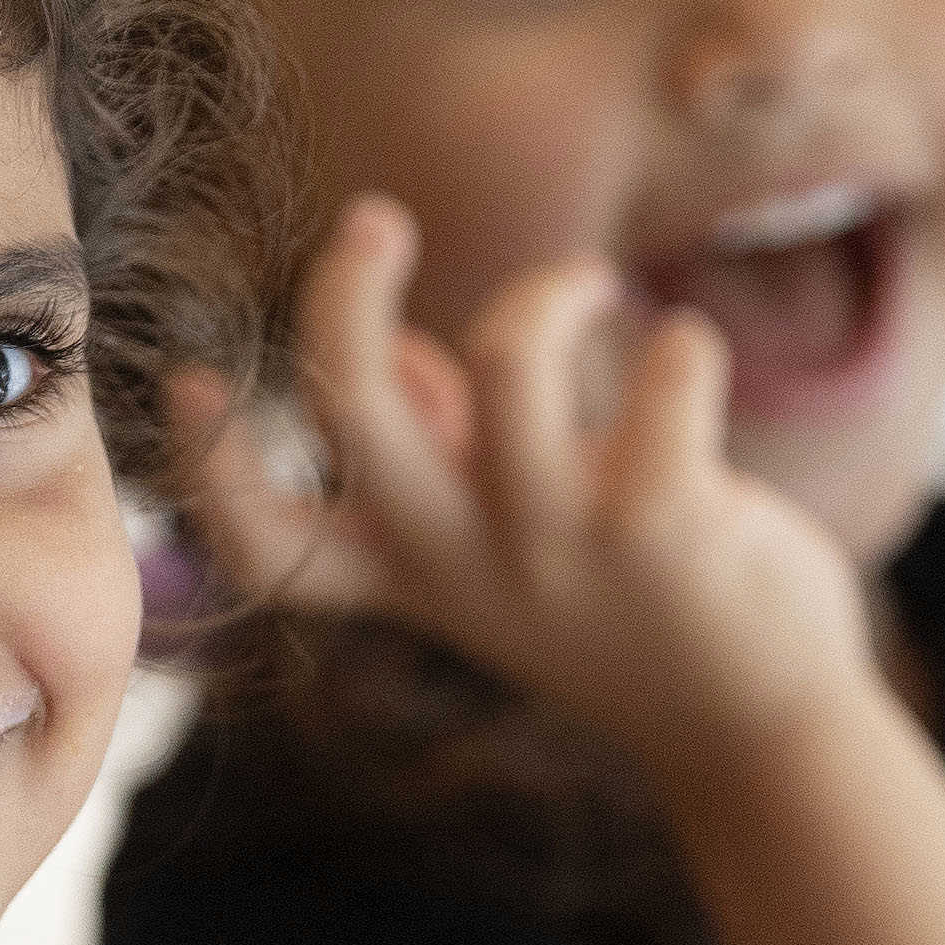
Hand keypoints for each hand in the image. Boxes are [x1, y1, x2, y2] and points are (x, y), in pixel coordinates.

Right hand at [175, 195, 876, 775]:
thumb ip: (445, 458)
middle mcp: (467, 559)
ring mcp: (558, 542)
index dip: (208, 467)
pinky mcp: (661, 523)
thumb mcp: (505, 549)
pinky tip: (691, 355)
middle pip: (357, 413)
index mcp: (413, 569)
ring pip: (507, 359)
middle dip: (346, 293)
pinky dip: (680, 343)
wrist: (754, 728)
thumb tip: (407, 359)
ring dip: (550, 291)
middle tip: (378, 216)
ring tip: (594, 291)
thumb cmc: (629, 607)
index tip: (190, 381)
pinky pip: (663, 376)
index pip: (266, 543)